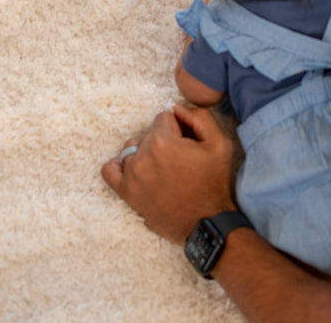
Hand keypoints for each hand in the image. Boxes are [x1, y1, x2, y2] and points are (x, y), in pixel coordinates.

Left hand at [102, 104, 235, 242]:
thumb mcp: (220, 144)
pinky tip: (136, 169)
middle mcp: (142, 157)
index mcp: (163, 141)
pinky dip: (120, 166)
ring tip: (164, 169)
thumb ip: (200, 117)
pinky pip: (110, 171)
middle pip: (149, 134)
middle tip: (181, 160)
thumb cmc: (214, 184)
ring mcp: (131, 176)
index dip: (180, 129)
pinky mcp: (126, 193)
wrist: (206, 223)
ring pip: (133, 149)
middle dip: (165, 141)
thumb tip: (177, 109)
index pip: (165, 118)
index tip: (188, 144)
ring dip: (146, 154)